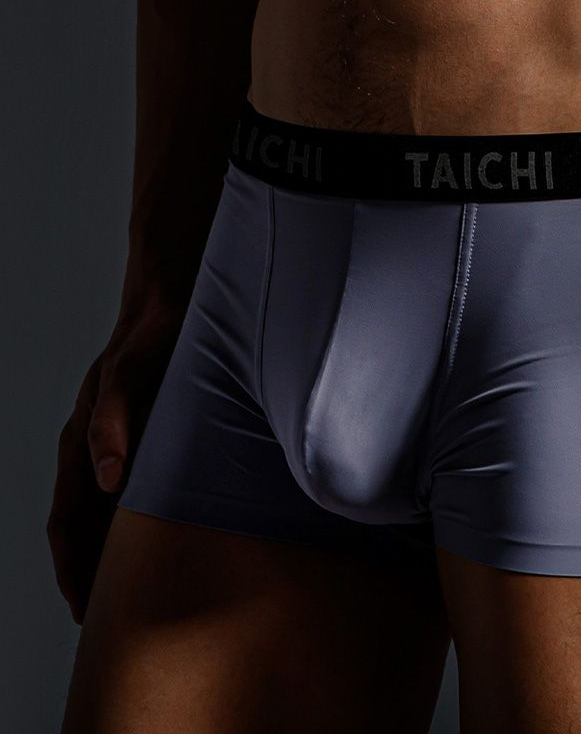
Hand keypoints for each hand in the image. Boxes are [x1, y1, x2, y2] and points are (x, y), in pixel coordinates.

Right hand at [47, 305, 184, 622]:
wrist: (170, 301)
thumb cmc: (149, 338)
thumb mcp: (127, 377)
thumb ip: (112, 423)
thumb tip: (108, 479)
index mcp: (83, 446)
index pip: (69, 525)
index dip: (75, 570)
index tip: (86, 613)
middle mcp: (96, 451)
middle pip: (85, 529)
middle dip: (92, 574)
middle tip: (111, 620)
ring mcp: (119, 444)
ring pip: (109, 514)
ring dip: (116, 552)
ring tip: (135, 590)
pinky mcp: (147, 435)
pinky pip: (136, 491)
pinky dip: (141, 522)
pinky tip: (166, 534)